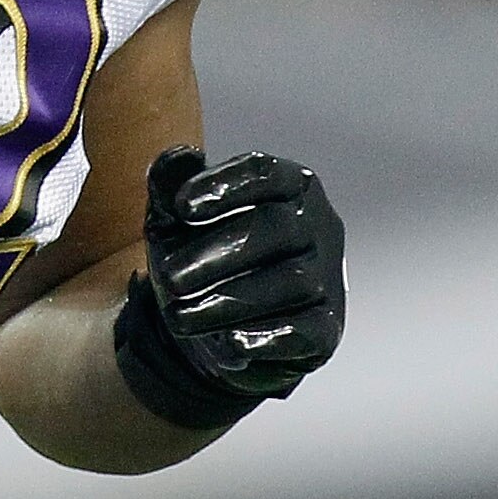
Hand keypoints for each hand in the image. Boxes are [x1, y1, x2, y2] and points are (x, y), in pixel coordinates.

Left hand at [115, 147, 345, 427]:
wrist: (207, 326)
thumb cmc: (196, 257)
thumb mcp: (173, 222)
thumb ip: (169, 185)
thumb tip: (179, 155)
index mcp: (287, 186)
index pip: (264, 172)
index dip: (225, 186)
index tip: (181, 207)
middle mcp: (318, 226)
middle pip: (279, 228)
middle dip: (219, 253)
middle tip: (170, 278)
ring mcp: (328, 277)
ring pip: (292, 282)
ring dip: (229, 301)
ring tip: (179, 317)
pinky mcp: (325, 328)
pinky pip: (307, 331)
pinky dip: (266, 337)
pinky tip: (228, 343)